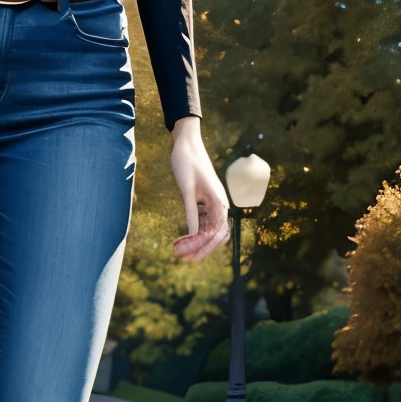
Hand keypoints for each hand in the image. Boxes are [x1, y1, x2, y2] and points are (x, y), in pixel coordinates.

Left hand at [169, 116, 229, 261]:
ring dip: (197, 241)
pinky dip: (196, 231)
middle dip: (200, 249)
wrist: (186, 144)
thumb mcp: (186, 189)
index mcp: (219, 202)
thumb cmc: (186, 163)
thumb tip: (193, 233)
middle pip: (215, 236)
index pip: (216, 234)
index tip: (186, 256)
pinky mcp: (206, 200)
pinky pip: (205, 221)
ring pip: (210, 230)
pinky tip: (184, 237)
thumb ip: (191, 211)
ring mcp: (213, 202)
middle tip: (181, 257)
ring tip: (180, 250)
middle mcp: (220, 204)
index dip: (202, 248)